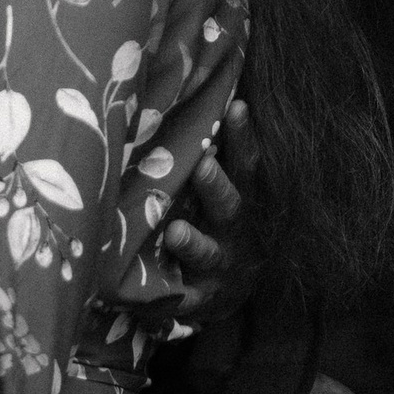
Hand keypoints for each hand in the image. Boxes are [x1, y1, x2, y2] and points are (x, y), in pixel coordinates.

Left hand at [158, 95, 262, 337]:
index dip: (244, 137)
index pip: (246, 165)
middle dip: (216, 184)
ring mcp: (220, 266)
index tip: (237, 106)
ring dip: (192, 243)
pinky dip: (170, 299)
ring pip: (207, 253)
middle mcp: (234, 231)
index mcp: (242, 200)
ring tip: (175, 232)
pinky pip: (184, 300)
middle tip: (202, 162)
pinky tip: (148, 298)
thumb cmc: (222, 223)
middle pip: (229, 205)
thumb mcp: (231, 191)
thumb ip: (218, 153)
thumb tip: (206, 94)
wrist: (235, 290)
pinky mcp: (201, 299)